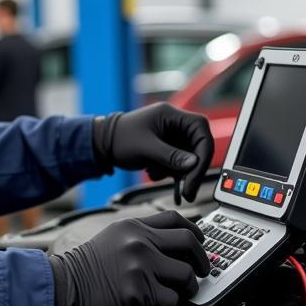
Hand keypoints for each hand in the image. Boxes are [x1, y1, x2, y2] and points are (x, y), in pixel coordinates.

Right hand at [48, 211, 208, 305]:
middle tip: (202, 270)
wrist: (64, 286)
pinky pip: (171, 300)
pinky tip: (160, 303)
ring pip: (186, 275)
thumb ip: (142, 235)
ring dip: (189, 286)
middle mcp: (140, 243)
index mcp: (134, 227)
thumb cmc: (85, 267)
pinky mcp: (139, 292)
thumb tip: (175, 244)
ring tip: (181, 291)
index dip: (195, 231)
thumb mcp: (113, 237)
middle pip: (189, 244)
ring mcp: (140, 267)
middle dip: (202, 259)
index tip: (200, 242)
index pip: (177, 220)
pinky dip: (171, 304)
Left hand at [94, 103, 214, 200]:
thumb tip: (194, 164)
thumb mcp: (146, 148)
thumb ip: (171, 156)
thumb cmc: (119, 139)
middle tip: (187, 191)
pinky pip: (178, 163)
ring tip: (154, 172)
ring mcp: (172, 136)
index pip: (201, 130)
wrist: (102, 144)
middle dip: (191, 170)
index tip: (196, 175)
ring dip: (175, 171)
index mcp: (172, 115)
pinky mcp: (167, 148)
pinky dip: (168, 171)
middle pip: (198, 147)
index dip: (203, 154)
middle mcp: (175, 124)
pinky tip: (152, 171)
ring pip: (188, 158)